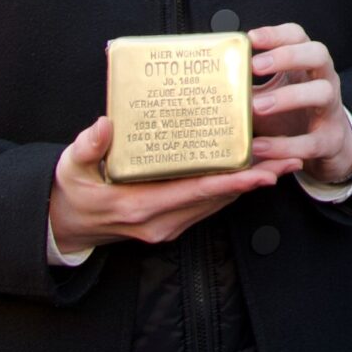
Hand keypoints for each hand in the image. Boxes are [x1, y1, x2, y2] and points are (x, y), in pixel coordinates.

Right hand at [49, 116, 301, 254]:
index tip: (258, 171)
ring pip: (214, 204)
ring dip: (246, 186)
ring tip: (278, 163)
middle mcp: (159, 222)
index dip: (228, 181)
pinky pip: (206, 206)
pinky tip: (248, 174)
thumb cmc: (71, 192)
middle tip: (285, 159)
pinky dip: (228, 190)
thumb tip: (103, 125)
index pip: (192, 192)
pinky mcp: (169, 224)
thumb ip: (87, 146)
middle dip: (251, 181)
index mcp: (138, 206)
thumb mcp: (71, 167)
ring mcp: (166, 226)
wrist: (65, 225)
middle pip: (214, 199)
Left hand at [249, 23, 351, 185]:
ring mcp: (331, 109)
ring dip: (288, 97)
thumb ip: (249, 83)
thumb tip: (213, 76)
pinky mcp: (330, 140)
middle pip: (318, 54)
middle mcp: (324, 79)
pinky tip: (259, 146)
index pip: (297, 36)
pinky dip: (284, 145)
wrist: (325, 145)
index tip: (250, 38)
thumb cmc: (290, 112)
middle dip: (287, 56)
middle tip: (255, 66)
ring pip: (322, 92)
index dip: (276, 34)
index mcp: (306, 63)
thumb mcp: (271, 91)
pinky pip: (311, 141)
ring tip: (257, 106)